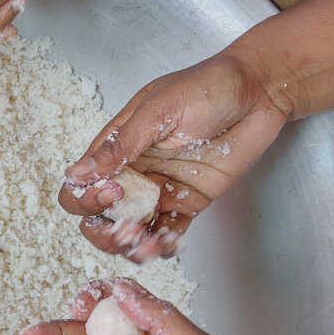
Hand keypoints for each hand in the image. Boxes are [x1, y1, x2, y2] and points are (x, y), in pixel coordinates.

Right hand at [60, 52, 287, 260]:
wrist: (257, 92)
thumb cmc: (206, 87)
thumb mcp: (158, 111)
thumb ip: (119, 146)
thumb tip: (76, 174)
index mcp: (117, 148)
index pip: (81, 185)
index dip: (86, 199)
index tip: (112, 193)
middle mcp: (134, 172)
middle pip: (101, 217)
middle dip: (106, 234)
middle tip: (127, 233)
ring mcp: (161, 190)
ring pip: (133, 231)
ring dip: (134, 247)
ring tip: (150, 247)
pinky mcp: (189, 202)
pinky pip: (169, 232)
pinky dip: (166, 246)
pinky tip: (172, 244)